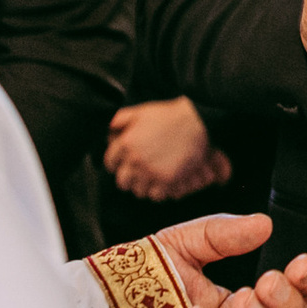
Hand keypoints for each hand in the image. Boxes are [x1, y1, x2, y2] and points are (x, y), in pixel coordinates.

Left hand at [106, 95, 232, 200]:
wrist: (197, 121)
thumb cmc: (170, 115)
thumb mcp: (141, 112)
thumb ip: (121, 119)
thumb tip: (109, 129)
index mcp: (126, 143)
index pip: (111, 163)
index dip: (117, 164)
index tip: (123, 164)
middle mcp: (135, 160)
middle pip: (123, 181)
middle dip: (129, 179)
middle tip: (138, 174)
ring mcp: (151, 171)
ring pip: (139, 190)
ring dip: (144, 186)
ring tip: (151, 180)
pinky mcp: (167, 180)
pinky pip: (156, 195)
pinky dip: (159, 192)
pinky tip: (163, 184)